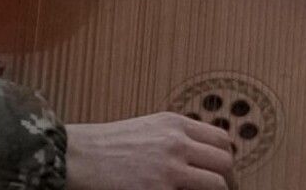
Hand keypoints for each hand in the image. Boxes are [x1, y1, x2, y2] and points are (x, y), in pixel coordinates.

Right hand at [66, 112, 236, 189]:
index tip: (220, 173)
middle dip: (227, 179)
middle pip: (225, 161)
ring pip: (218, 183)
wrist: (78, 155)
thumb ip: (173, 137)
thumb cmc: (106, 145)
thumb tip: (198, 156)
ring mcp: (170, 167)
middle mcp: (176, 141)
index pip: (220, 140)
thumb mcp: (146, 128)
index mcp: (173, 123)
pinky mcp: (160, 189)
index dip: (224, 160)